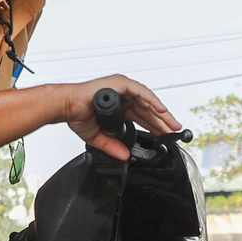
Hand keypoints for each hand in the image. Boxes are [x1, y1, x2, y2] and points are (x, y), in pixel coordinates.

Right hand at [64, 74, 179, 159]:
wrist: (67, 107)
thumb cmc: (78, 115)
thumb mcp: (99, 137)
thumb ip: (112, 146)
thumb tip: (124, 156)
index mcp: (119, 106)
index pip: (142, 116)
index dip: (154, 126)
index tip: (165, 136)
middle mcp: (123, 96)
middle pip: (148, 109)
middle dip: (162, 121)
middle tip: (174, 132)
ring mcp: (122, 89)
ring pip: (147, 101)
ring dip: (161, 113)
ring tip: (172, 124)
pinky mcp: (120, 84)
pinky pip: (141, 92)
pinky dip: (152, 100)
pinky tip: (162, 110)